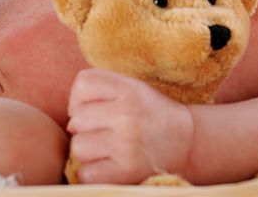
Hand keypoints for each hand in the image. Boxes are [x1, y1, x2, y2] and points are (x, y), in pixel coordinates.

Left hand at [66, 69, 194, 184]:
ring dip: (87, 151)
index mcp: (129, 89)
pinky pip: (86, 173)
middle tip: (102, 131)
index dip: (79, 98)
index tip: (92, 108)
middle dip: (84, 127)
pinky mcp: (127, 171)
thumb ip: (102, 87)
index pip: (82, 84)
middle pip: (76, 119)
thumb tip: (69, 113)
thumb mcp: (133, 88)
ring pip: (78, 147)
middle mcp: (128, 114)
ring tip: (105, 148)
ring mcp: (127, 143)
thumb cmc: (151, 113)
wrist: (187, 141)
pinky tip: (107, 165)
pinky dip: (92, 172)